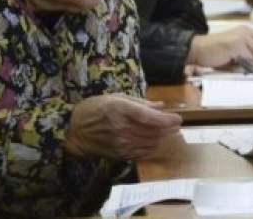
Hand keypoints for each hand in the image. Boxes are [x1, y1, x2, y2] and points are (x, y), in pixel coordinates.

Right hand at [64, 93, 181, 159]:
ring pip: (151, 143)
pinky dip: (152, 148)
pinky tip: (155, 143)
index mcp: (120, 109)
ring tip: (166, 133)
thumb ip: (139, 103)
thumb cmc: (95, 109)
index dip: (167, 120)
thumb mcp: (115, 97)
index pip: (150, 117)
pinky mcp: (120, 154)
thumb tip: (160, 106)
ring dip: (162, 138)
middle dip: (168, 129)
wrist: (74, 131)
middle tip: (174, 125)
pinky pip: (142, 153)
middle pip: (154, 132)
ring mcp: (121, 143)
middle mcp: (122, 128)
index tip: (178, 118)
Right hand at [189, 26, 252, 67]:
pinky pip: (249, 57)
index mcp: (247, 31)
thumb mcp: (238, 53)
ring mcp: (241, 36)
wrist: (197, 50)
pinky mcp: (235, 44)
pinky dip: (246, 65)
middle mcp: (246, 31)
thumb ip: (252, 55)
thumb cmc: (217, 54)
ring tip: (245, 67)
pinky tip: (238, 66)